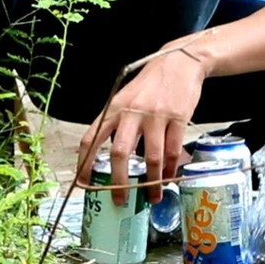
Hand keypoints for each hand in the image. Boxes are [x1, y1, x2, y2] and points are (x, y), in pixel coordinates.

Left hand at [76, 44, 206, 204]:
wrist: (180, 62)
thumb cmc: (150, 85)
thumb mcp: (126, 98)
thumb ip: (116, 123)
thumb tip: (109, 158)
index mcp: (113, 109)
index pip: (91, 139)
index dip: (84, 164)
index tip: (84, 184)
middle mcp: (131, 112)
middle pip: (119, 153)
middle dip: (119, 183)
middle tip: (120, 201)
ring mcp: (155, 115)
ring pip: (151, 158)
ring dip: (151, 183)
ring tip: (152, 197)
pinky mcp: (178, 117)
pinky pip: (173, 150)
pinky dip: (171, 169)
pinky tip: (169, 177)